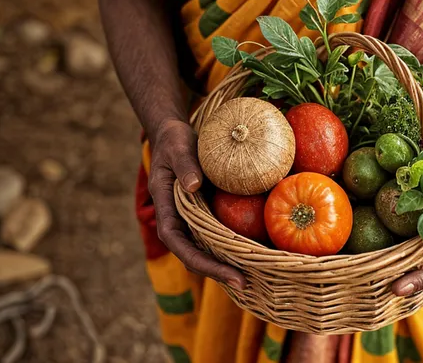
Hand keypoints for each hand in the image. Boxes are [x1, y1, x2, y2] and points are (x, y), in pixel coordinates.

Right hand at [148, 119, 246, 289]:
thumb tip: (193, 186)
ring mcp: (192, 222)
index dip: (202, 263)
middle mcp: (178, 222)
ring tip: (254, 278)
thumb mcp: (178, 148)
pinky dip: (234, 248)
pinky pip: (219, 236)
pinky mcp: (206, 216)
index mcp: (166, 211)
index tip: (228, 273)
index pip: (180, 245)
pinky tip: (256, 254)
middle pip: (195, 256)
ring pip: (207, 251)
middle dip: (218, 272)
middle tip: (245, 284)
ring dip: (227, 265)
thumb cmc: (175, 141)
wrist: (175, 136)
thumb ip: (185, 165)